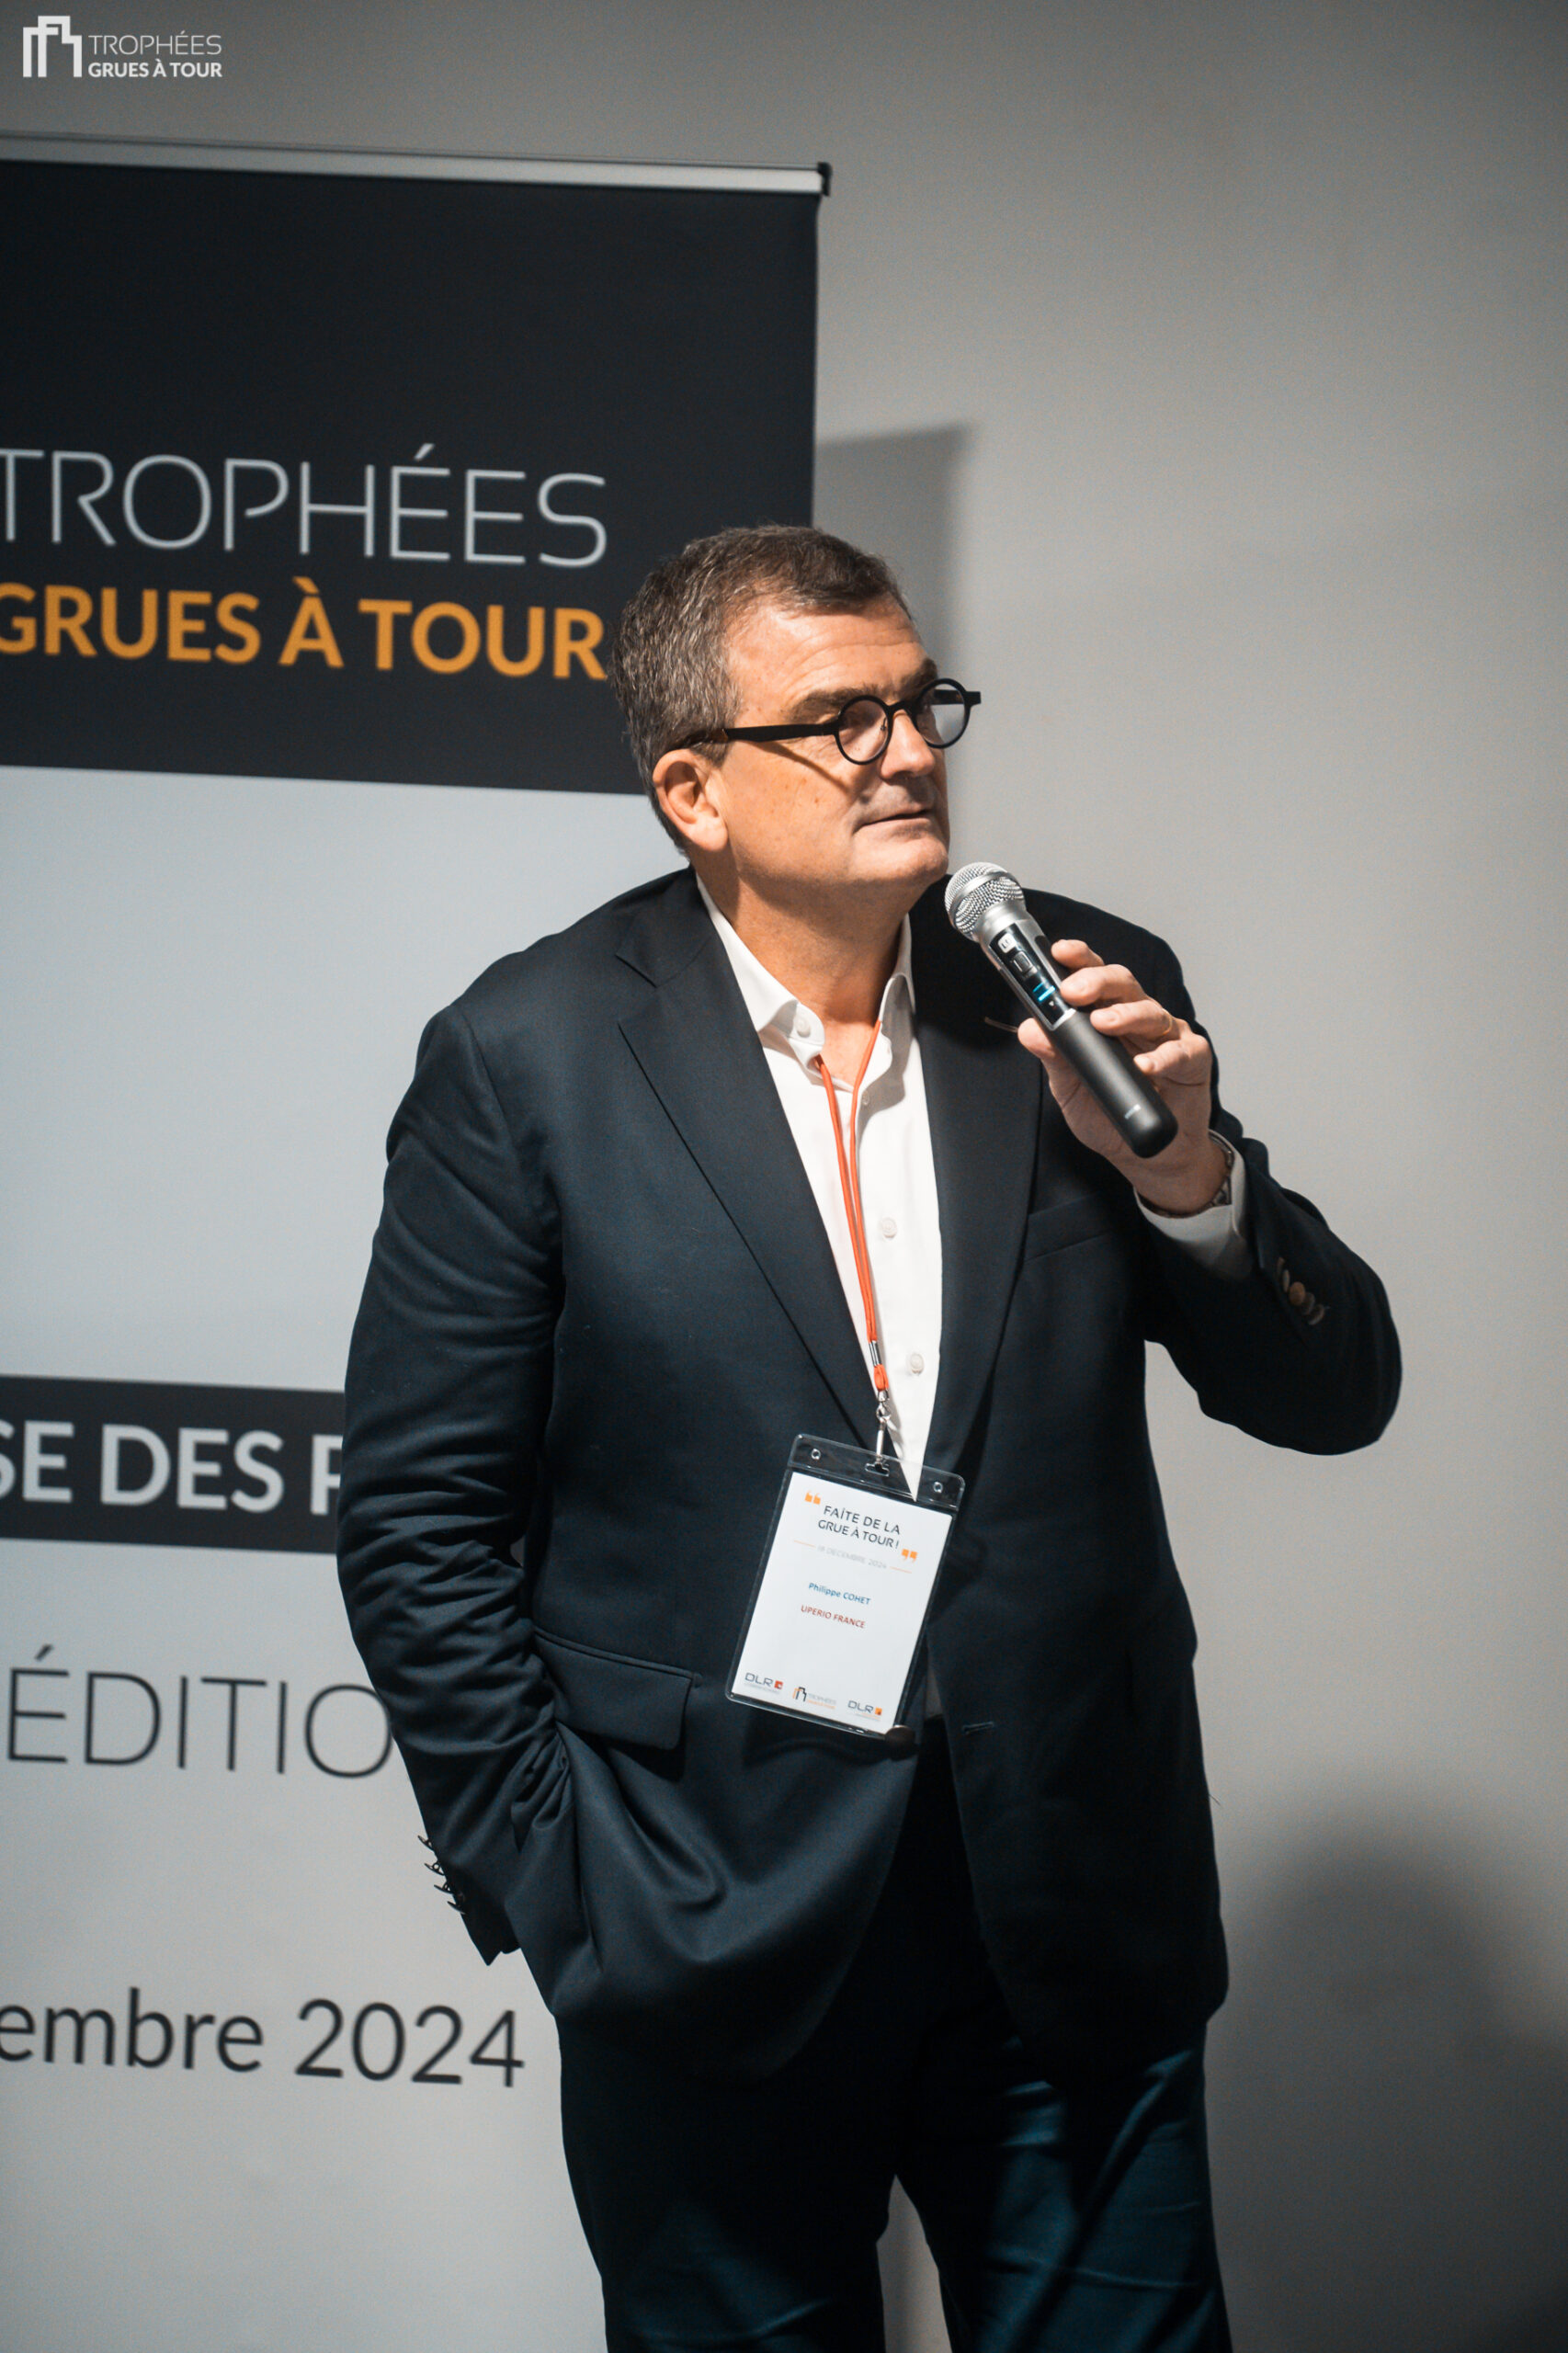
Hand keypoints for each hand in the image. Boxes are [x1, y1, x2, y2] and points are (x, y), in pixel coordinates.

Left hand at [1015, 942, 1226, 1212]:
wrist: (1151, 1154)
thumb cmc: (1111, 1116)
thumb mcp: (1071, 1089)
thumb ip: (1055, 1059)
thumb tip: (1030, 1030)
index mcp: (1107, 1016)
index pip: (1093, 979)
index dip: (1078, 960)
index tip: (1059, 952)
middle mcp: (1137, 1019)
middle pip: (1122, 985)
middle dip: (1097, 981)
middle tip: (1074, 991)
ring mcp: (1167, 1037)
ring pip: (1150, 1011)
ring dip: (1125, 1015)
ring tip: (1104, 1023)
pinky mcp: (1192, 1059)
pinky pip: (1180, 1052)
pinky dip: (1162, 1057)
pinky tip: (1145, 1066)